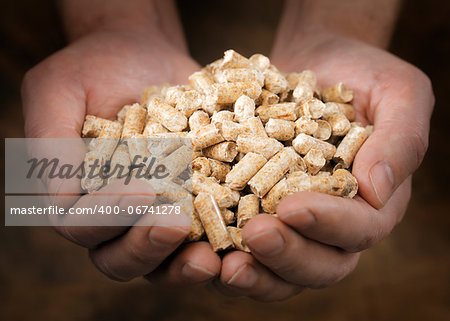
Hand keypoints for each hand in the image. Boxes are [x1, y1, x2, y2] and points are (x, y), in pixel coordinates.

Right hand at [21, 27, 223, 283]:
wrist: (145, 55)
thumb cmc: (95, 68)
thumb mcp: (58, 89)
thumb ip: (50, 141)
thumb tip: (62, 199)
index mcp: (78, 197)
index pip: (81, 224)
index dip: (106, 215)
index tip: (141, 188)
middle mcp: (118, 217)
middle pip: (122, 258)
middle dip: (147, 246)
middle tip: (176, 222)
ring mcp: (158, 215)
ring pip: (165, 260)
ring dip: (186, 264)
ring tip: (211, 255)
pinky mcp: (197, 205)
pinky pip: (210, 235)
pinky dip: (224, 242)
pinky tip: (244, 237)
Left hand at [213, 34, 433, 300]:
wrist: (313, 61)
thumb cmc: (361, 73)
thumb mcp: (398, 93)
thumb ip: (400, 140)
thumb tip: (379, 191)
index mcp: (370, 204)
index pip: (358, 229)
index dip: (329, 224)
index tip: (293, 207)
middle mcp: (330, 224)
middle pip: (317, 264)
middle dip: (286, 254)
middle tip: (254, 234)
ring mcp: (289, 223)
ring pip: (275, 269)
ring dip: (249, 271)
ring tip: (219, 263)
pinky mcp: (252, 211)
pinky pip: (236, 239)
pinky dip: (215, 247)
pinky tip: (191, 238)